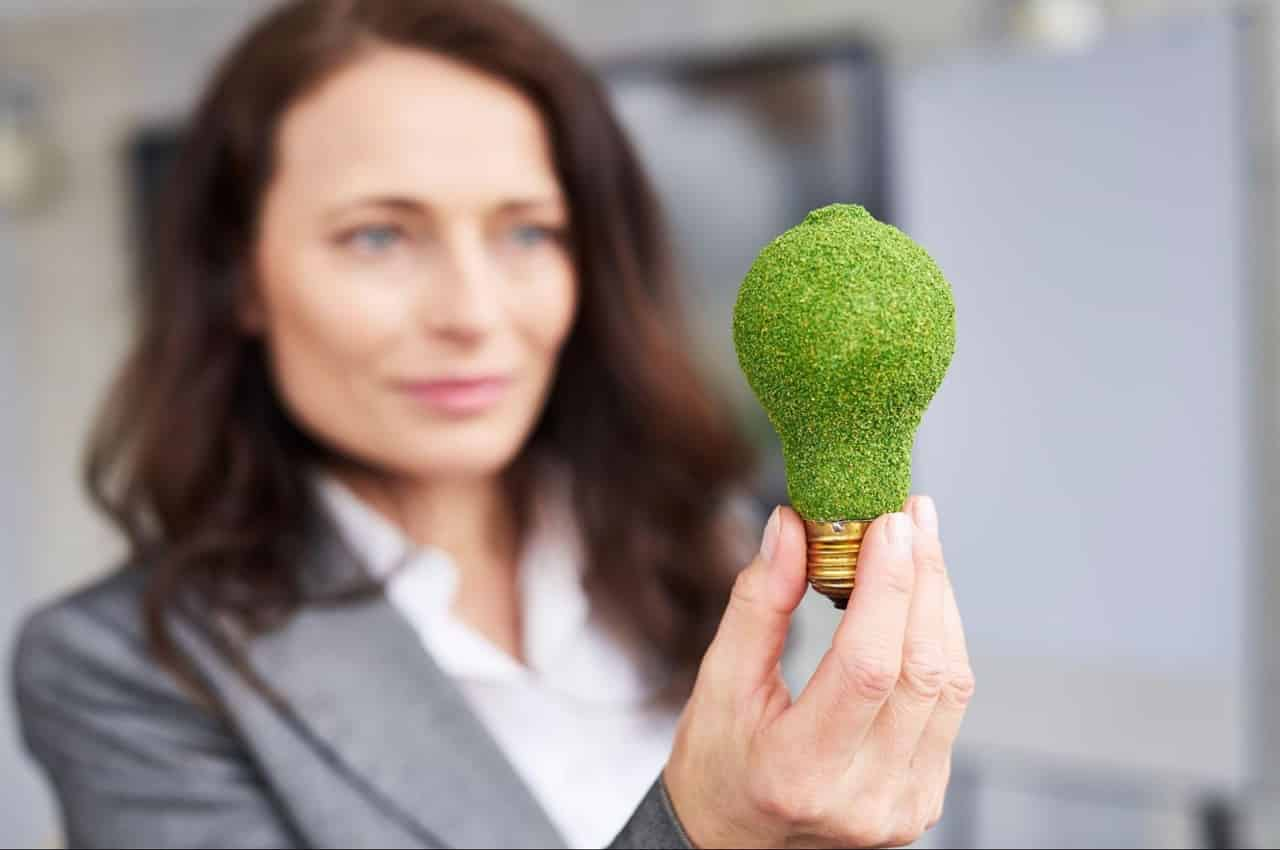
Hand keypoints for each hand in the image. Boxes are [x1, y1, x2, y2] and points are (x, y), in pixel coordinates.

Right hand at [663, 495, 973, 848]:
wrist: (734, 842)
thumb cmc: (717, 761)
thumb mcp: (718, 682)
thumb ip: (759, 603)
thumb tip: (791, 526)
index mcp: (799, 772)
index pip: (867, 667)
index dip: (888, 587)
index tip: (889, 522)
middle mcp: (863, 799)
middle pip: (921, 670)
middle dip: (923, 579)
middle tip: (910, 516)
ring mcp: (902, 806)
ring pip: (950, 684)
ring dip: (939, 604)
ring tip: (918, 544)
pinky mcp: (923, 800)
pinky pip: (950, 707)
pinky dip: (941, 643)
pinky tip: (921, 602)